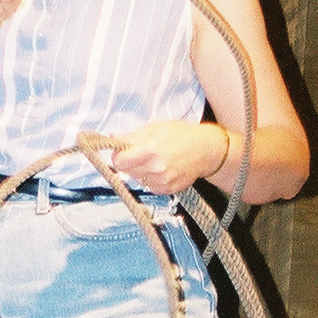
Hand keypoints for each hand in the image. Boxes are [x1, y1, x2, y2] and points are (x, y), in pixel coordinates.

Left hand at [110, 121, 232, 195]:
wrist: (206, 150)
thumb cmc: (181, 135)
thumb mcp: (155, 128)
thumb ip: (132, 136)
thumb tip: (111, 139)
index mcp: (151, 149)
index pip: (119, 162)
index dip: (118, 156)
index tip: (122, 152)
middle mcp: (156, 168)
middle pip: (126, 172)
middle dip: (129, 162)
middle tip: (141, 153)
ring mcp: (162, 181)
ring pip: (138, 179)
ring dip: (140, 171)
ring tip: (155, 160)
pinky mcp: (168, 190)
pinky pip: (149, 186)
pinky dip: (151, 179)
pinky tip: (162, 169)